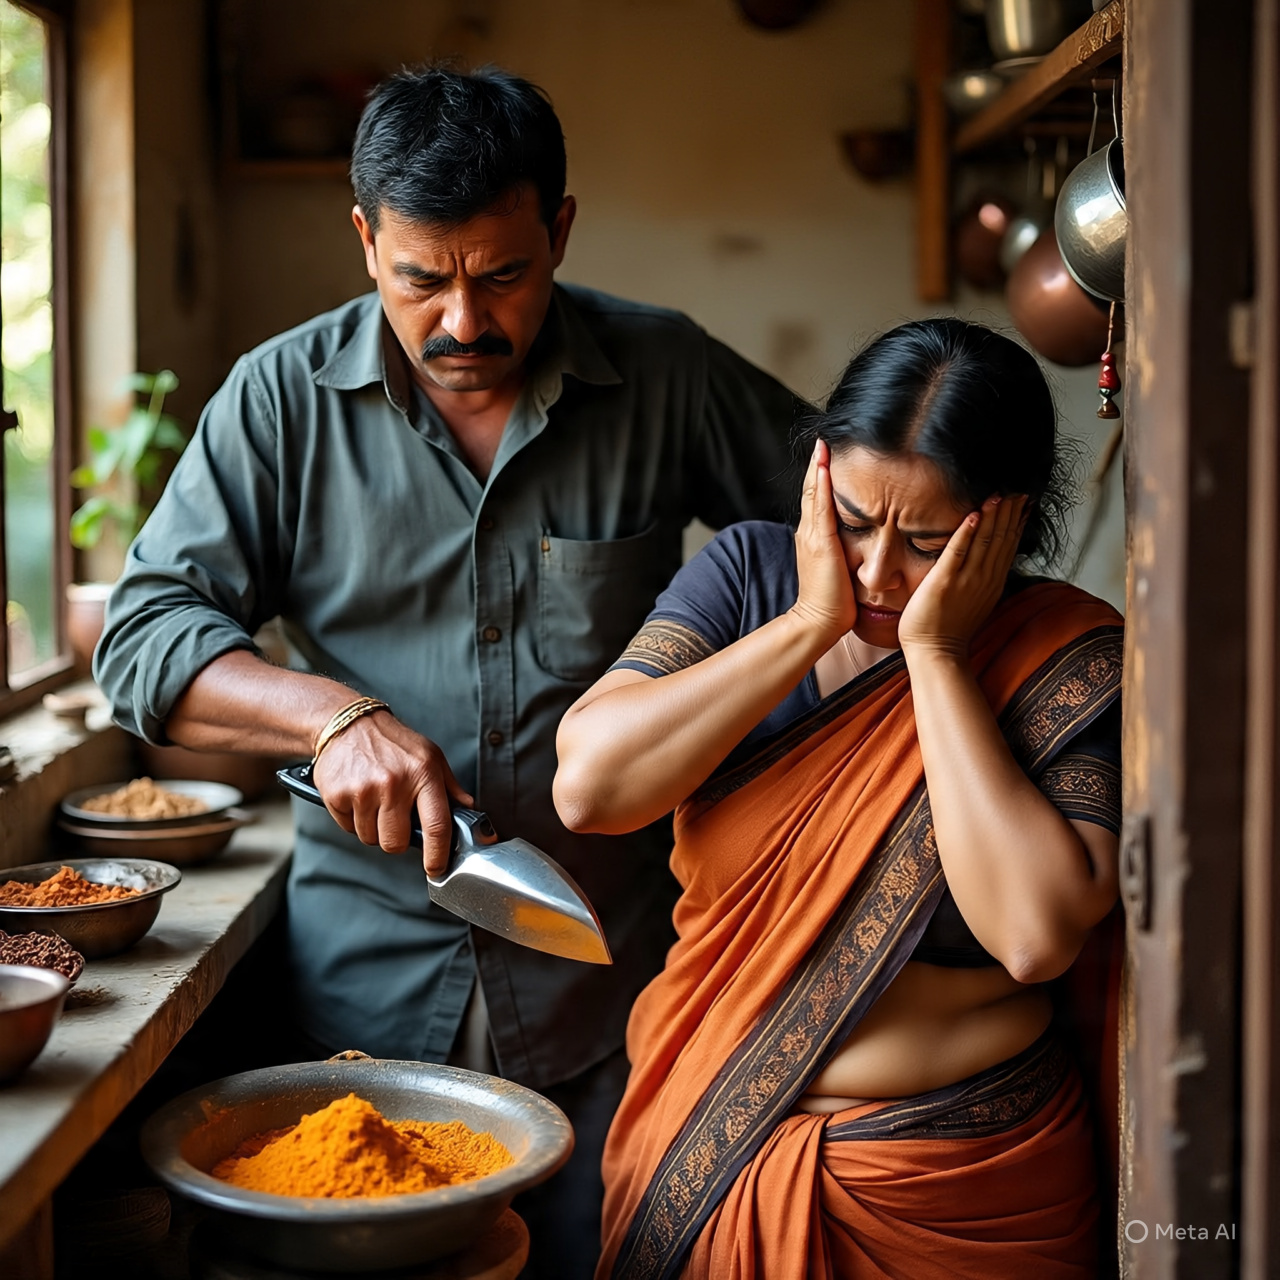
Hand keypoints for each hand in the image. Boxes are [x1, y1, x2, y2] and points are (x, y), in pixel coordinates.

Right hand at [311, 712, 473, 877]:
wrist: (348, 723)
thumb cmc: (393, 742)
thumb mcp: (430, 756)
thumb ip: (450, 787)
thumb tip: (469, 810)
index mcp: (423, 773)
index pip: (437, 825)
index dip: (437, 854)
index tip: (436, 868)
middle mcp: (394, 783)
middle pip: (396, 843)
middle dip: (396, 838)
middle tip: (394, 816)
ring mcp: (364, 790)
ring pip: (370, 838)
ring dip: (373, 827)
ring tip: (375, 799)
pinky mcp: (338, 795)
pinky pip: (348, 827)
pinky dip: (352, 818)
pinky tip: (358, 795)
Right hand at [790, 440, 856, 643]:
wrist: (818, 622)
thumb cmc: (834, 602)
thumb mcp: (839, 570)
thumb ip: (844, 553)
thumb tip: (861, 542)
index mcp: (814, 538)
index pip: (817, 501)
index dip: (821, 478)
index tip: (828, 455)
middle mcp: (809, 533)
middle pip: (813, 491)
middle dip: (818, 465)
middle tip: (823, 440)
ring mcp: (811, 537)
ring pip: (814, 494)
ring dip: (818, 468)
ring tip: (823, 444)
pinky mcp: (820, 543)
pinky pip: (821, 507)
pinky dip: (822, 485)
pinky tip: (825, 466)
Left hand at [897, 494, 1027, 658]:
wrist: (936, 654)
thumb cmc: (949, 628)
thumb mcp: (975, 600)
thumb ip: (982, 578)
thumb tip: (989, 561)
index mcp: (992, 582)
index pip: (1009, 545)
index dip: (1016, 521)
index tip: (1023, 500)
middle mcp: (984, 579)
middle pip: (1002, 538)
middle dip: (1009, 511)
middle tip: (1017, 487)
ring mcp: (966, 580)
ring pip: (985, 541)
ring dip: (992, 516)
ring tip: (999, 493)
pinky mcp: (944, 582)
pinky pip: (957, 553)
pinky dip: (966, 533)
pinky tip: (973, 514)